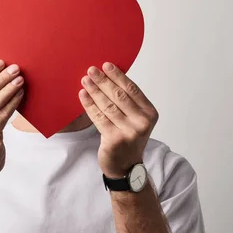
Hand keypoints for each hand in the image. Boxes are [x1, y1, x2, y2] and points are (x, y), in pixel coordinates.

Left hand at [79, 62, 158, 177]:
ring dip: (94, 91)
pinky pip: (98, 118)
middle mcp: (142, 122)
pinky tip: (83, 95)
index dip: (118, 76)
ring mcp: (129, 132)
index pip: (132, 89)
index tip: (106, 65)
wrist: (125, 166)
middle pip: (119, 96)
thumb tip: (110, 76)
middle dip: (103, 81)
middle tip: (91, 70)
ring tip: (85, 80)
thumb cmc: (128, 138)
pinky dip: (89, 105)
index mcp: (150, 113)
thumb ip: (128, 101)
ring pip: (107, 106)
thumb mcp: (135, 119)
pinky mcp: (114, 139)